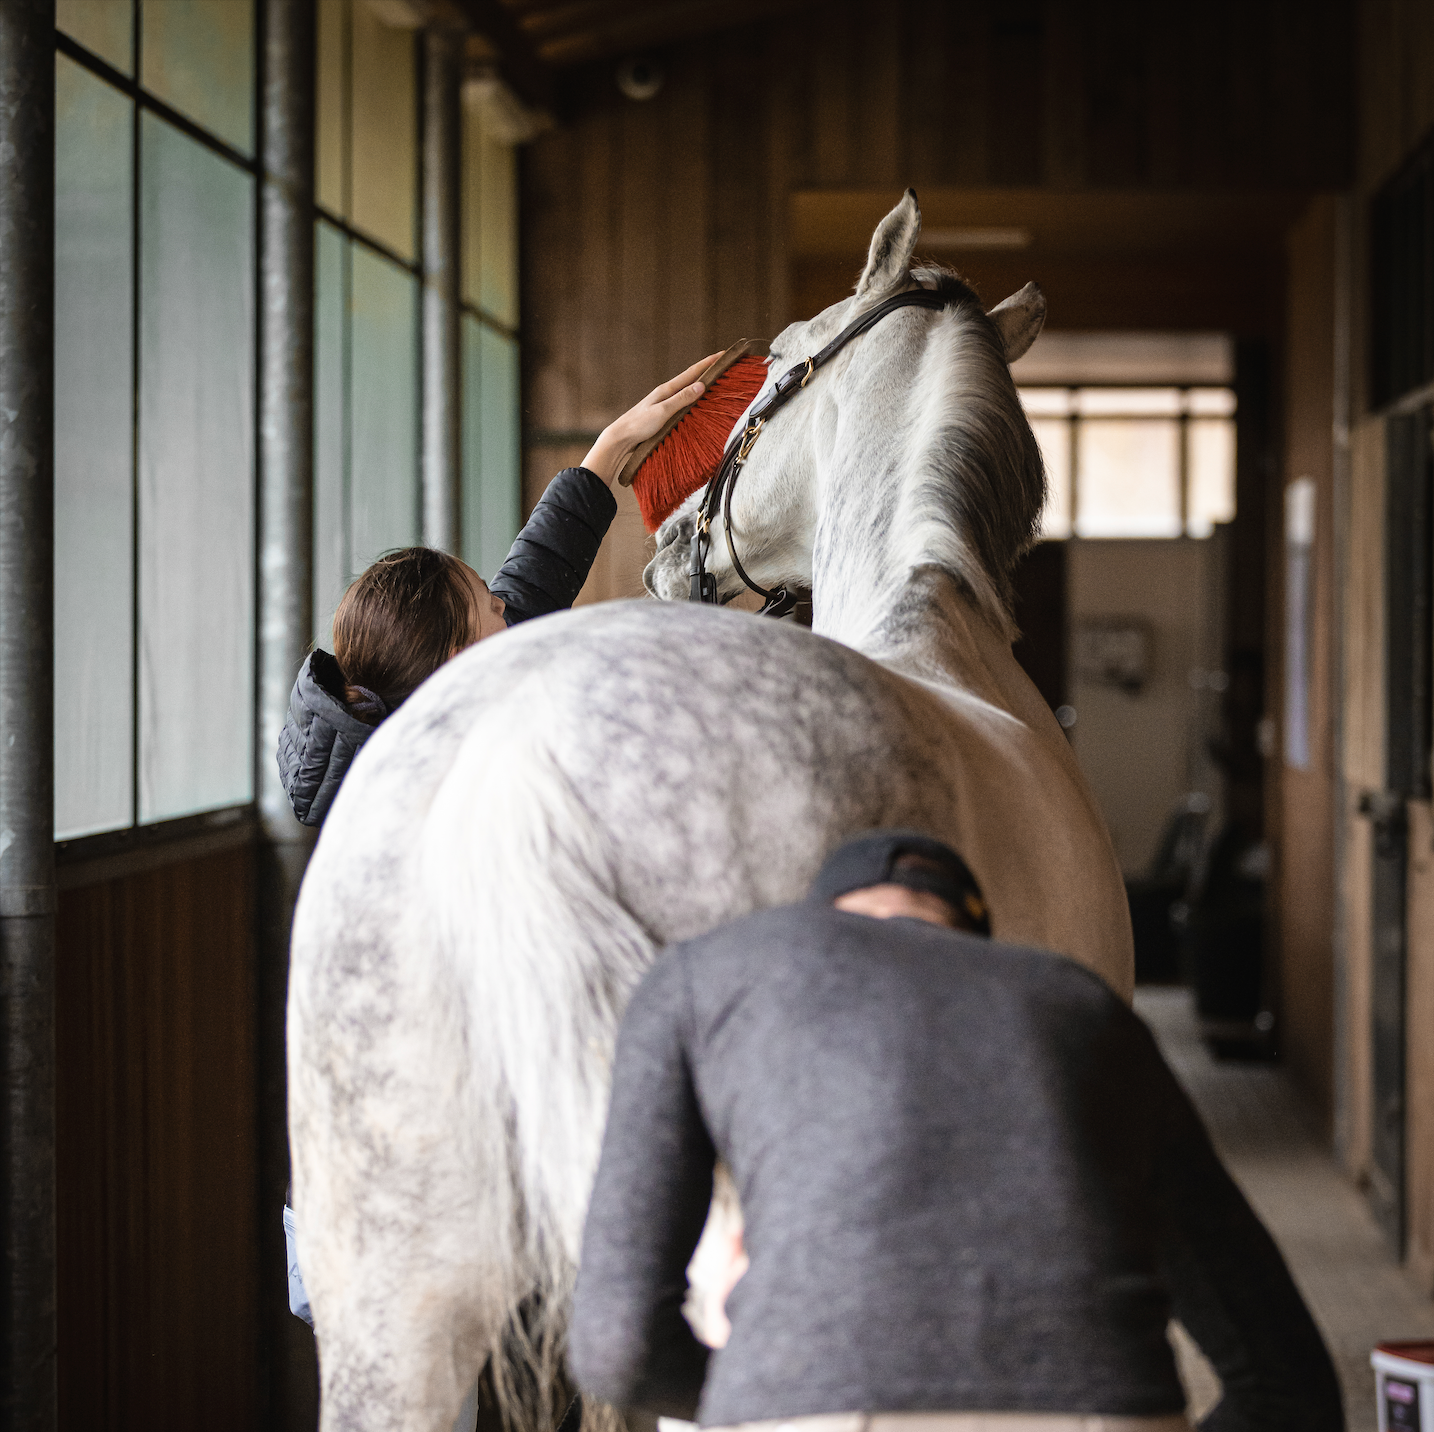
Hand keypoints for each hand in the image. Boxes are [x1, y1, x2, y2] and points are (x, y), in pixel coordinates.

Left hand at [581, 353, 722, 484]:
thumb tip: (701, 385)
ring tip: (715, 379)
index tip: (723, 354)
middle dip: (708, 370)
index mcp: (666, 389)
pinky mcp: (663, 414)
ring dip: (701, 383)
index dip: (709, 363)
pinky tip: (696, 402)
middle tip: (723, 363)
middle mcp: (666, 393)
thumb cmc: (639, 425)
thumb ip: (681, 399)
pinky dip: (693, 398)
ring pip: (687, 390)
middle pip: (691, 378)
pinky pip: (683, 402)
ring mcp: (664, 403)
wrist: (621, 438)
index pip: (692, 373)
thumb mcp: (662, 412)